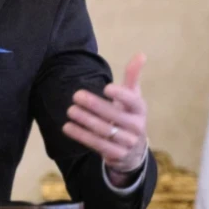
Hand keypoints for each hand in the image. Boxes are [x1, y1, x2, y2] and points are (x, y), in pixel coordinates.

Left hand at [63, 53, 148, 185]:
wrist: (134, 150)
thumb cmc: (130, 116)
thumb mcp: (133, 97)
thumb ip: (133, 76)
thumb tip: (141, 54)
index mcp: (140, 109)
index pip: (133, 101)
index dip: (121, 95)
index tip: (106, 87)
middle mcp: (137, 126)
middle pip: (114, 116)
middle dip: (95, 106)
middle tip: (76, 96)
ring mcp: (127, 142)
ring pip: (104, 130)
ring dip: (85, 120)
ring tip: (70, 110)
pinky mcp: (116, 154)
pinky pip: (97, 144)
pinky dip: (81, 135)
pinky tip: (67, 127)